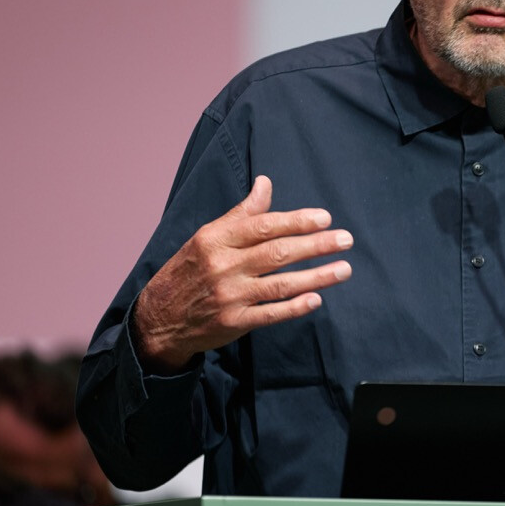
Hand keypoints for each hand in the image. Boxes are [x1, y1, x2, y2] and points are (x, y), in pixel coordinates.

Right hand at [133, 175, 353, 371]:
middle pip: (277, 252)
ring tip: (344, 269)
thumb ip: (242, 213)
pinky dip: (295, 307)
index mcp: (216, 239)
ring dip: (317, 276)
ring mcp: (229, 296)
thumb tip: (265, 183)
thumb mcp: (208, 236)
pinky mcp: (233, 322)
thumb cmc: (190, 269)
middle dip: (316, 245)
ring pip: (280, 284)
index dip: (296, 221)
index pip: (264, 226)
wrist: (159, 316)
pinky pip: (270, 314)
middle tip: (346, 239)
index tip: (325, 218)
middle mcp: (223, 266)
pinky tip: (317, 298)